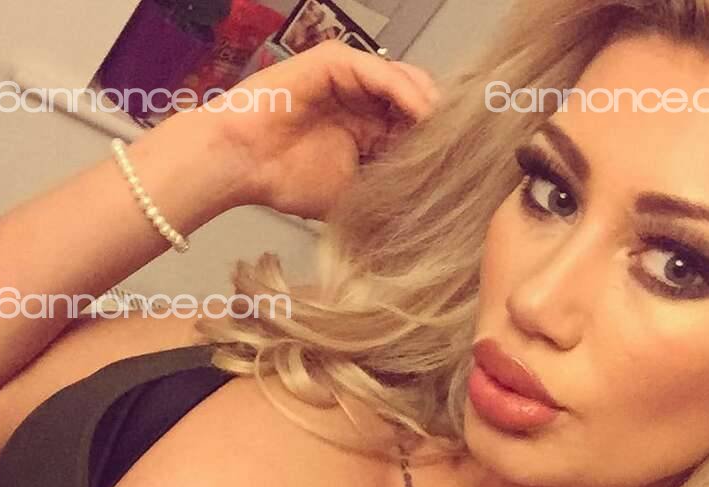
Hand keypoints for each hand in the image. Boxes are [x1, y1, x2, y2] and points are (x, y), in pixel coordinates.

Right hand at [197, 41, 440, 219]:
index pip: (417, 128)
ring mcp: (351, 77)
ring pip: (406, 82)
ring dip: (429, 108)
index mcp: (369, 128)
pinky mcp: (337, 62)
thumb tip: (431, 203)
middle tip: (464, 150)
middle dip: (441, 125)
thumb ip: (389, 187)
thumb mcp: (354, 192)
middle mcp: (364, 99)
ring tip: (445, 136)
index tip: (466, 168)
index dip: (440, 145)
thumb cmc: (285, 179)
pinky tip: (421, 115)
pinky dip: (405, 92)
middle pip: (419, 101)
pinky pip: (382, 72)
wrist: (242, 163)